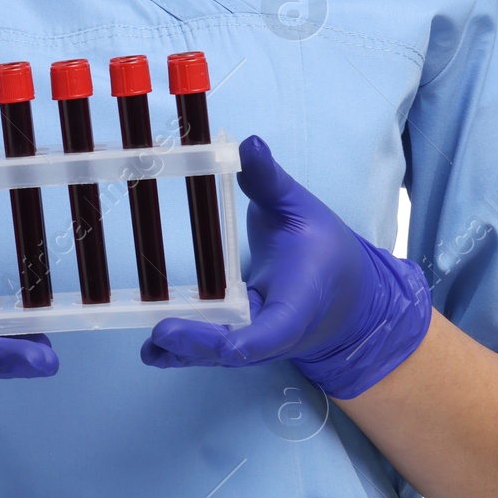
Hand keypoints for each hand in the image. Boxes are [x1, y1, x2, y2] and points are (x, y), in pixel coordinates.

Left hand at [141, 135, 430, 398]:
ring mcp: (257, 340)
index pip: (281, 327)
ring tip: (153, 346)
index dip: (257, 340)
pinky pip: (213, 348)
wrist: (344, 295)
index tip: (233, 347)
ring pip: (222, 353)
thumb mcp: (301, 208)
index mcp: (301, 298)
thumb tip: (249, 144)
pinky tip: (153, 352)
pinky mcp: (239, 339)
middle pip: (241, 346)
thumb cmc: (322, 248)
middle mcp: (278, 330)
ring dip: (188, 352)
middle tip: (165, 333)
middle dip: (203, 343)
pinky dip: (184, 353)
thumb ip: (269, 180)